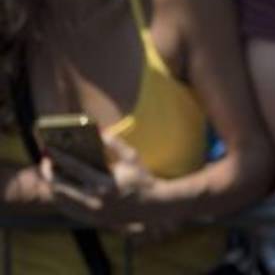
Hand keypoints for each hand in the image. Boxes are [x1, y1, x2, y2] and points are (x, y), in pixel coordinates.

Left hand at [40, 136, 166, 231]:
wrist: (152, 206)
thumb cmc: (142, 179)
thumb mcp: (132, 157)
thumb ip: (114, 143)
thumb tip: (98, 132)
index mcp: (104, 184)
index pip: (74, 168)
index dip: (59, 157)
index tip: (50, 149)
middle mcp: (94, 200)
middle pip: (59, 187)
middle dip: (49, 173)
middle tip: (46, 161)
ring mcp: (91, 213)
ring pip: (60, 200)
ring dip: (53, 185)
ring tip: (51, 173)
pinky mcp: (91, 220)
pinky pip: (68, 209)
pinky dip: (61, 197)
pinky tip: (62, 188)